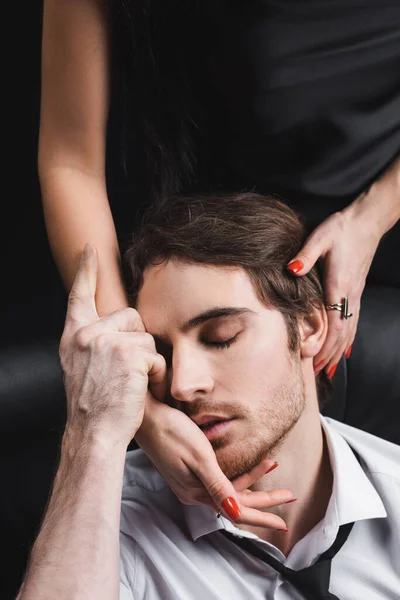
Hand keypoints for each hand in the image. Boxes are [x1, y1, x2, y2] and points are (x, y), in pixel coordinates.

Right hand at [59, 244, 166, 447]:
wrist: (94, 432)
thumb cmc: (95, 406)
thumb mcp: (83, 367)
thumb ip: (95, 342)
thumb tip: (120, 326)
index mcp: (74, 336)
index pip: (79, 296)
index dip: (85, 271)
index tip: (88, 250)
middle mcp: (87, 333)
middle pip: (129, 316)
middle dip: (137, 341)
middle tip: (127, 371)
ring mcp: (106, 341)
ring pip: (145, 336)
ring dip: (147, 360)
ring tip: (132, 384)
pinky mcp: (128, 352)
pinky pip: (155, 355)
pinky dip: (155, 374)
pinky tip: (140, 389)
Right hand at [136, 397, 294, 529]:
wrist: (144, 416)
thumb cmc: (171, 431)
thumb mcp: (199, 458)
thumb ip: (219, 486)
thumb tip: (236, 513)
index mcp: (197, 492)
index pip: (237, 511)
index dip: (262, 515)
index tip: (283, 522)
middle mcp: (195, 491)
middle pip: (236, 502)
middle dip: (264, 500)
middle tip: (289, 495)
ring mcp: (191, 481)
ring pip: (229, 489)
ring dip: (253, 481)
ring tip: (273, 464)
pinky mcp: (189, 469)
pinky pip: (220, 478)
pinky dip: (238, 473)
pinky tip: (248, 464)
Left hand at [287, 188, 390, 376]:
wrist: (366, 221)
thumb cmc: (341, 229)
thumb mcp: (320, 237)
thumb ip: (306, 255)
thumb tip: (292, 269)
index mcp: (339, 286)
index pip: (333, 324)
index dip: (324, 346)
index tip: (315, 363)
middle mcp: (349, 295)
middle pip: (342, 333)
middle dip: (330, 355)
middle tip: (318, 375)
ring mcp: (355, 295)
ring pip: (349, 330)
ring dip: (339, 351)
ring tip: (329, 369)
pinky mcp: (356, 291)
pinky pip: (353, 321)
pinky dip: (348, 338)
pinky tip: (345, 348)